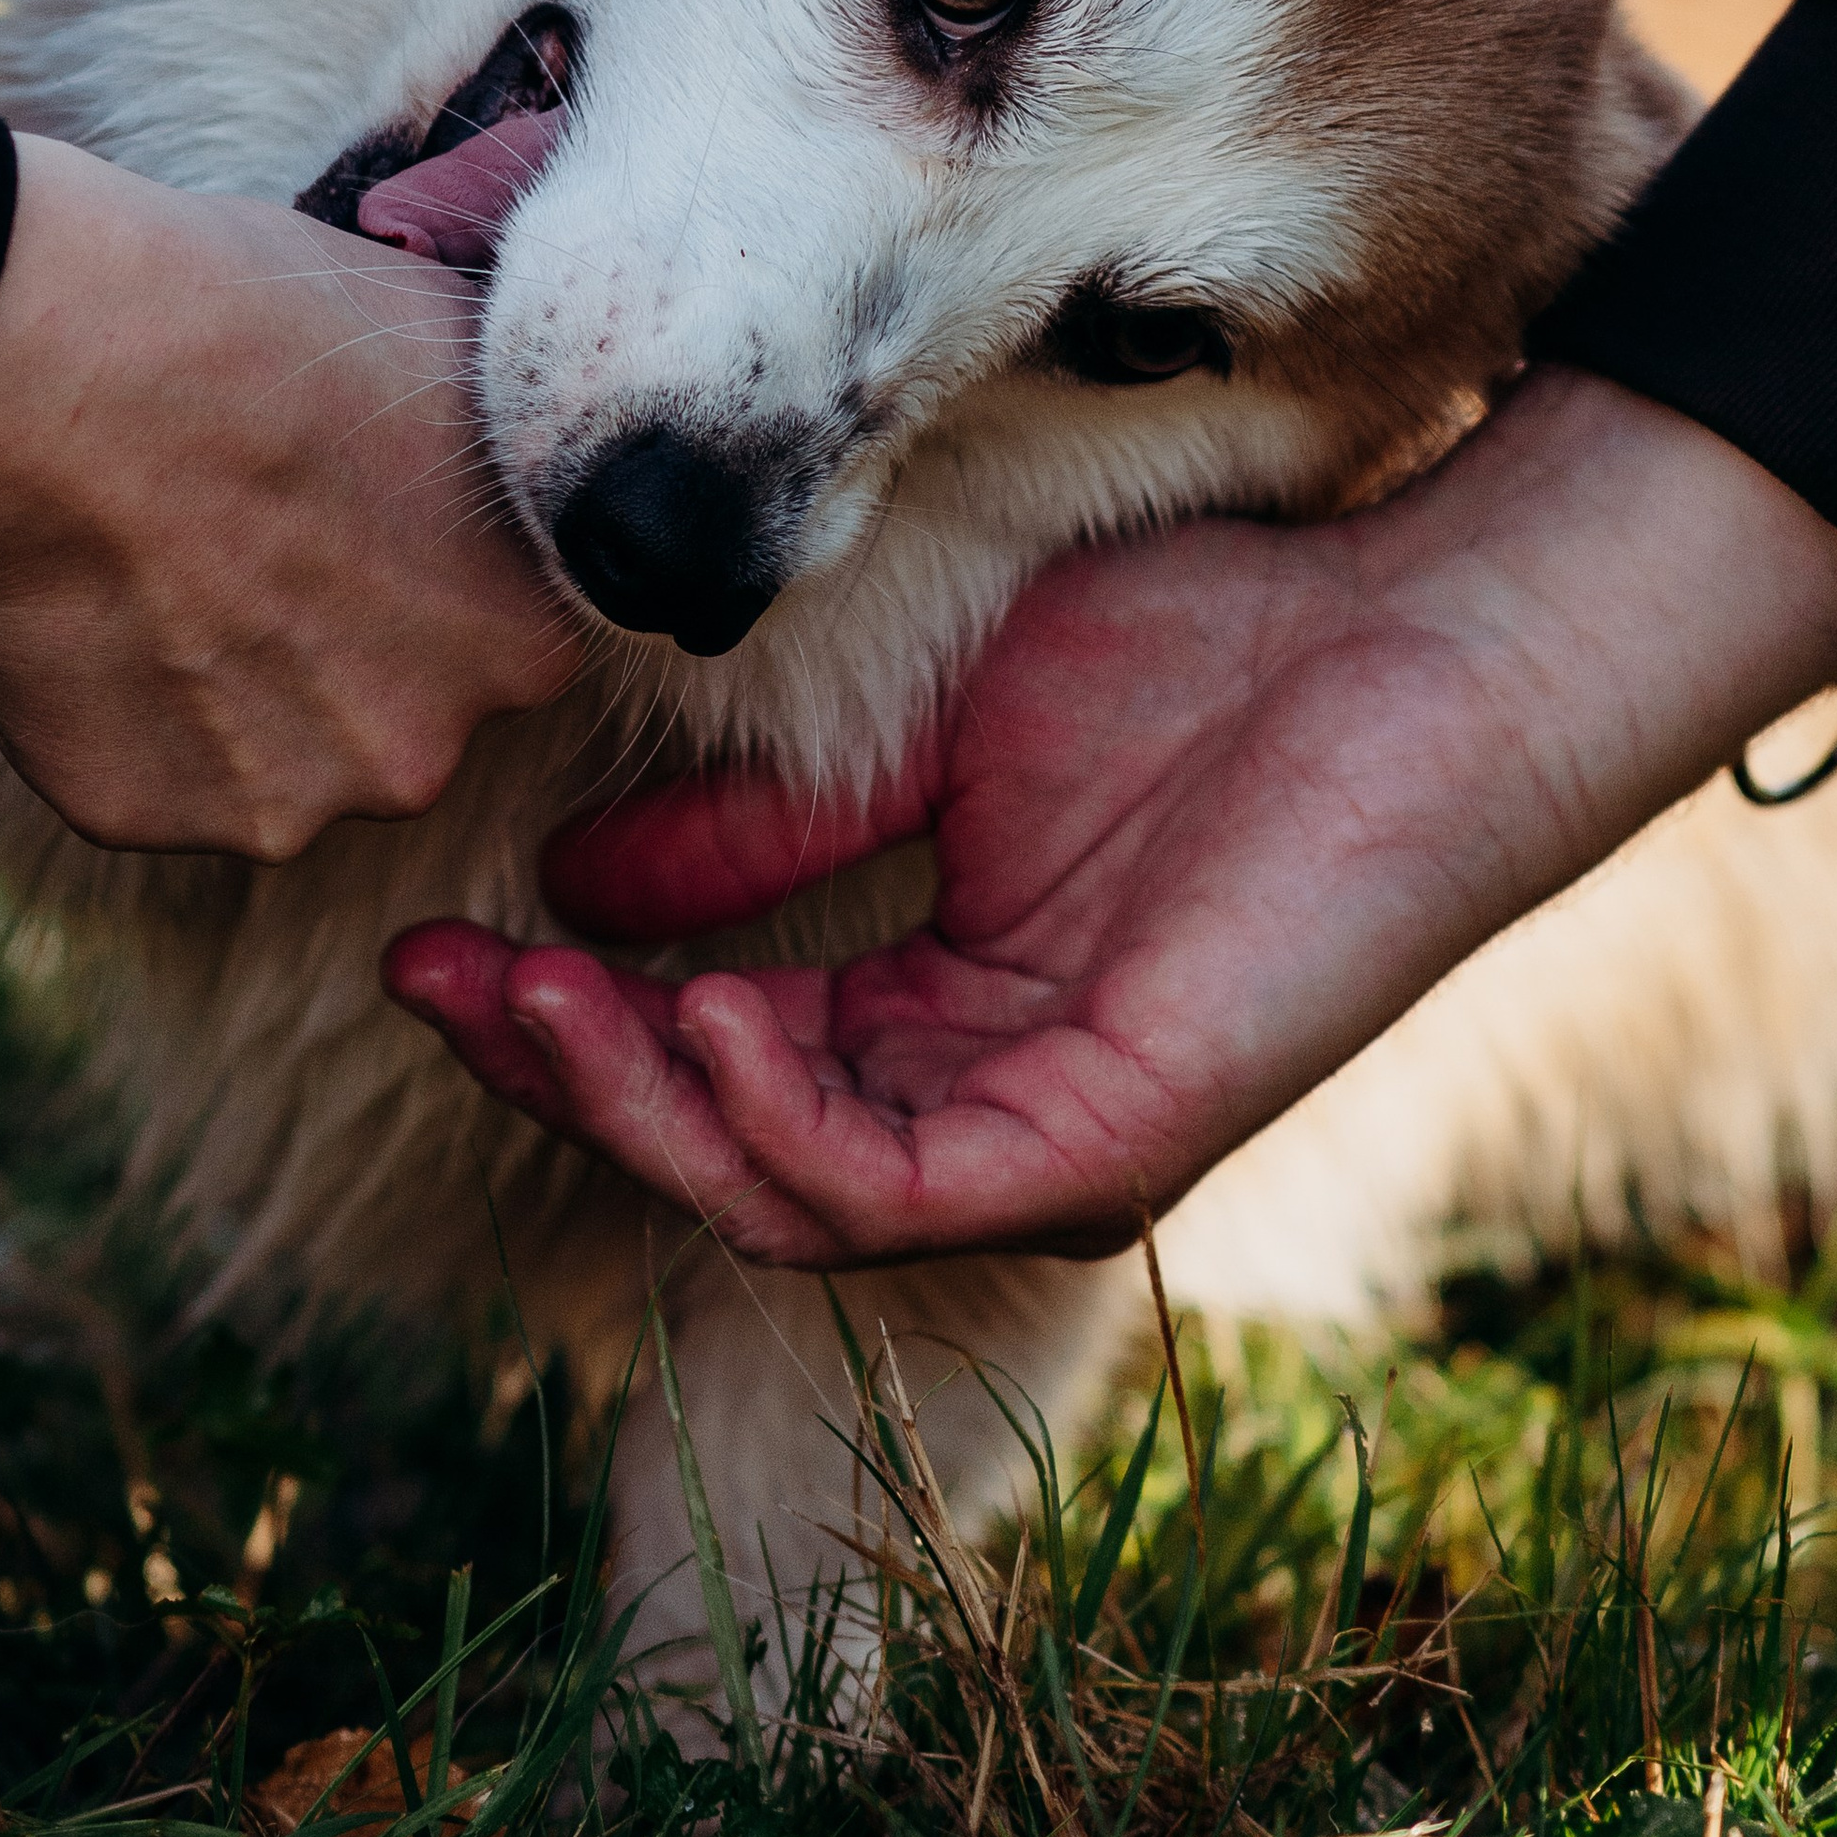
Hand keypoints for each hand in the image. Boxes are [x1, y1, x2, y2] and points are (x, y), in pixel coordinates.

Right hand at [0, 41, 577, 856]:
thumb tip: (525, 456)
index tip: (369, 514)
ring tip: (169, 566)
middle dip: (346, 649)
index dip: (436, 572)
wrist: (51, 367)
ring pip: (280, 757)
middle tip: (260, 536)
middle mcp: (425, 753)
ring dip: (238, 690)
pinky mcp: (148, 817)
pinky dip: (134, 713)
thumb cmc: (257, 323)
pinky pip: (160, 777)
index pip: (512, 636)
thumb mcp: (449, 347)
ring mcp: (284, 799)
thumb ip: (508, 456)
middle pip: (399, 715)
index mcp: (525, 643)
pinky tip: (103, 610)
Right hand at [383, 370, 1836, 1260]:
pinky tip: (695, 1012)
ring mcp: (1054, 1140)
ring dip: (641, 1106)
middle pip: (719, 1154)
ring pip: (789, 1200)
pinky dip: (782, 1123)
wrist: (1410, 636)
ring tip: (540, 995)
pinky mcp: (1121, 1140)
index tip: (425, 942)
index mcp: (940, 1022)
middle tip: (432, 981)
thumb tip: (568, 878)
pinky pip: (909, 1189)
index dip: (553, 1018)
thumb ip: (761, 831)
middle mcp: (985, 1111)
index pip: (705, 1068)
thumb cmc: (1204, 657)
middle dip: (559, 1076)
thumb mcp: (921, 741)